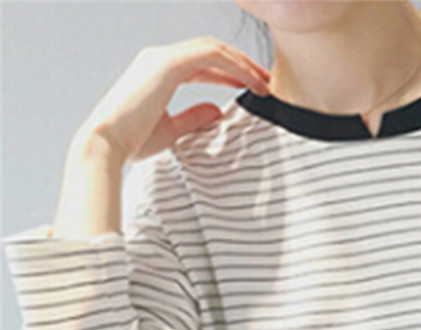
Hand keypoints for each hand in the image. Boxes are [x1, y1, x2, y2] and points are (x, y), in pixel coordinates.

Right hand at [75, 36, 271, 163]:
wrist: (106, 145)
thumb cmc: (132, 142)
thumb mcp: (171, 130)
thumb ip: (193, 117)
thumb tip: (217, 110)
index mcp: (157, 72)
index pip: (201, 63)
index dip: (230, 72)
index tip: (254, 87)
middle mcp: (159, 59)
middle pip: (210, 50)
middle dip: (242, 63)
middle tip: (268, 81)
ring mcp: (162, 58)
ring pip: (213, 49)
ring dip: (243, 63)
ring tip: (266, 83)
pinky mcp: (167, 64)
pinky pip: (211, 55)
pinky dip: (235, 66)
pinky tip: (253, 83)